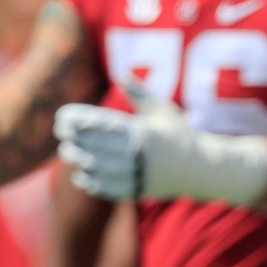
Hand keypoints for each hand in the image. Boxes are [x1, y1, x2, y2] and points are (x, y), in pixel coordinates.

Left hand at [54, 86, 266, 204]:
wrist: (202, 169)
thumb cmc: (180, 135)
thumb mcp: (162, 110)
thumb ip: (139, 94)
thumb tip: (121, 75)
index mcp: (141, 131)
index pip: (100, 124)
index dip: (78, 121)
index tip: (64, 118)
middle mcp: (138, 153)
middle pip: (94, 145)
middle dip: (73, 139)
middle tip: (63, 134)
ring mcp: (138, 173)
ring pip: (96, 168)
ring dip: (78, 160)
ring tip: (69, 153)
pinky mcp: (138, 190)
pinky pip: (107, 188)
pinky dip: (90, 182)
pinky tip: (82, 174)